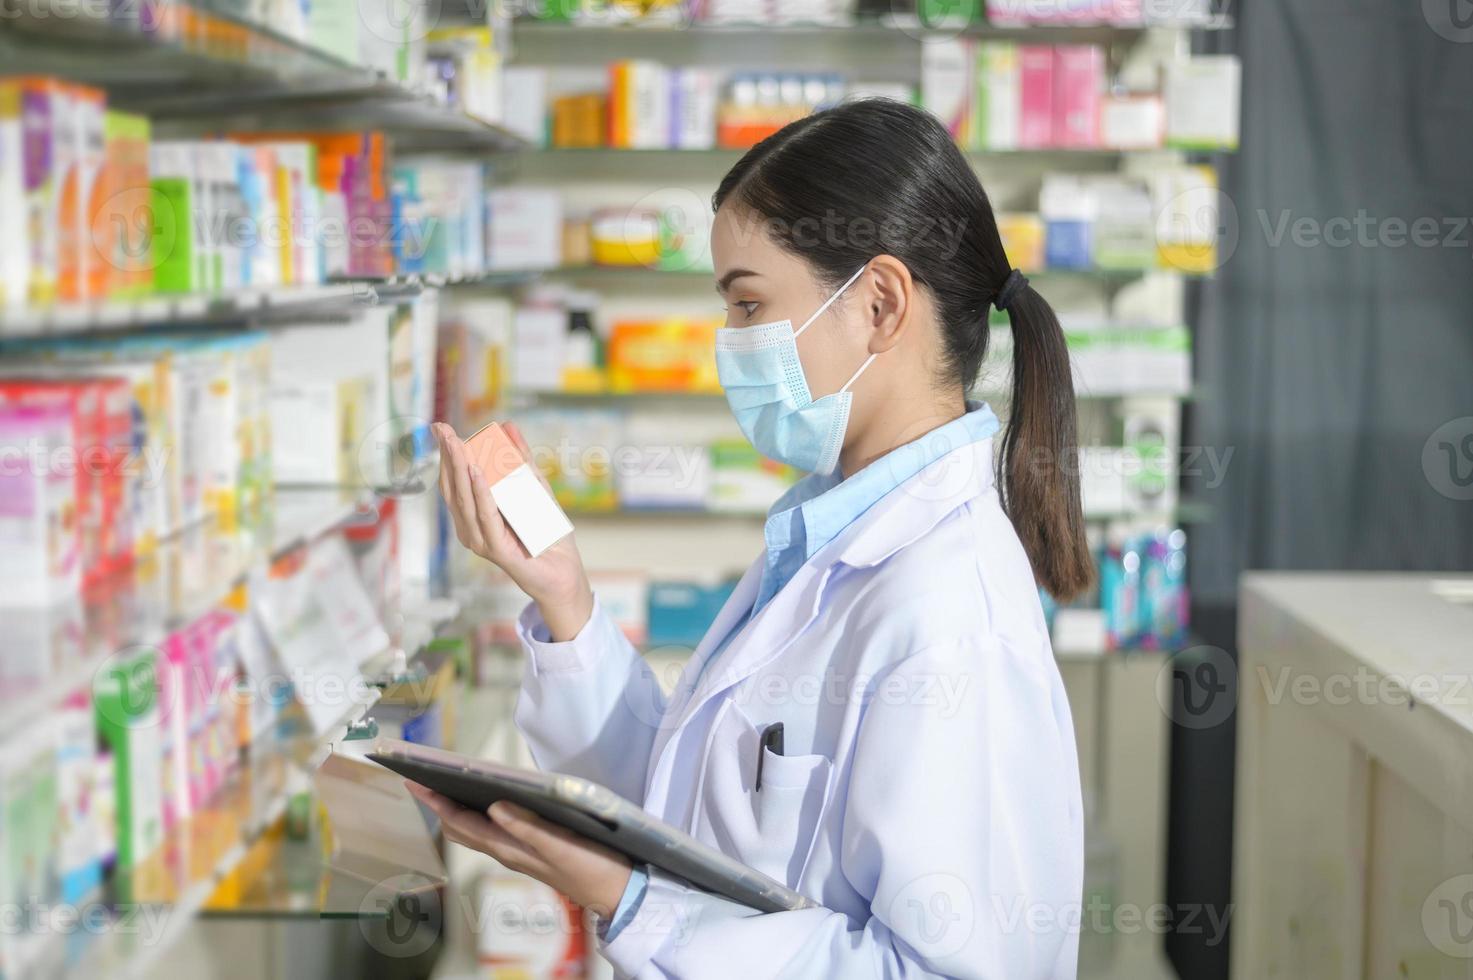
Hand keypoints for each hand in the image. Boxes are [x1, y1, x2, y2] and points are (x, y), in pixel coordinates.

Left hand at [405, 783, 631, 917]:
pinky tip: (488, 801)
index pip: (462, 823)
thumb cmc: (593, 866)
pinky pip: (495, 831)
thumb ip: (529, 827)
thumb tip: (494, 806)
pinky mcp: (533, 850)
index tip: (415, 781)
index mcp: (510, 847)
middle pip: (461, 828)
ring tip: (446, 786)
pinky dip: (481, 814)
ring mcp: (519, 852)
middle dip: (440, 805)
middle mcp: (508, 851)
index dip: (437, 802)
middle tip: (424, 779)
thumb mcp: (562, 844)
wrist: (617, 892)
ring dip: (458, 809)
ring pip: (476, 830)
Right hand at [433, 421, 592, 640]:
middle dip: (448, 456)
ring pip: (465, 500)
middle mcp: (470, 528)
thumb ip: (522, 459)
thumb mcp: (535, 488)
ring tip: (457, 444)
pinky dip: (481, 494)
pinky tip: (477, 473)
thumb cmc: (546, 534)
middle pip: (454, 488)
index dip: (447, 454)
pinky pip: (486, 517)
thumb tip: (508, 426)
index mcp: (473, 515)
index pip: (453, 481)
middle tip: (442, 429)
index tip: (441, 427)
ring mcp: (480, 540)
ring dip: (460, 470)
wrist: (563, 572)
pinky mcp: (496, 550)